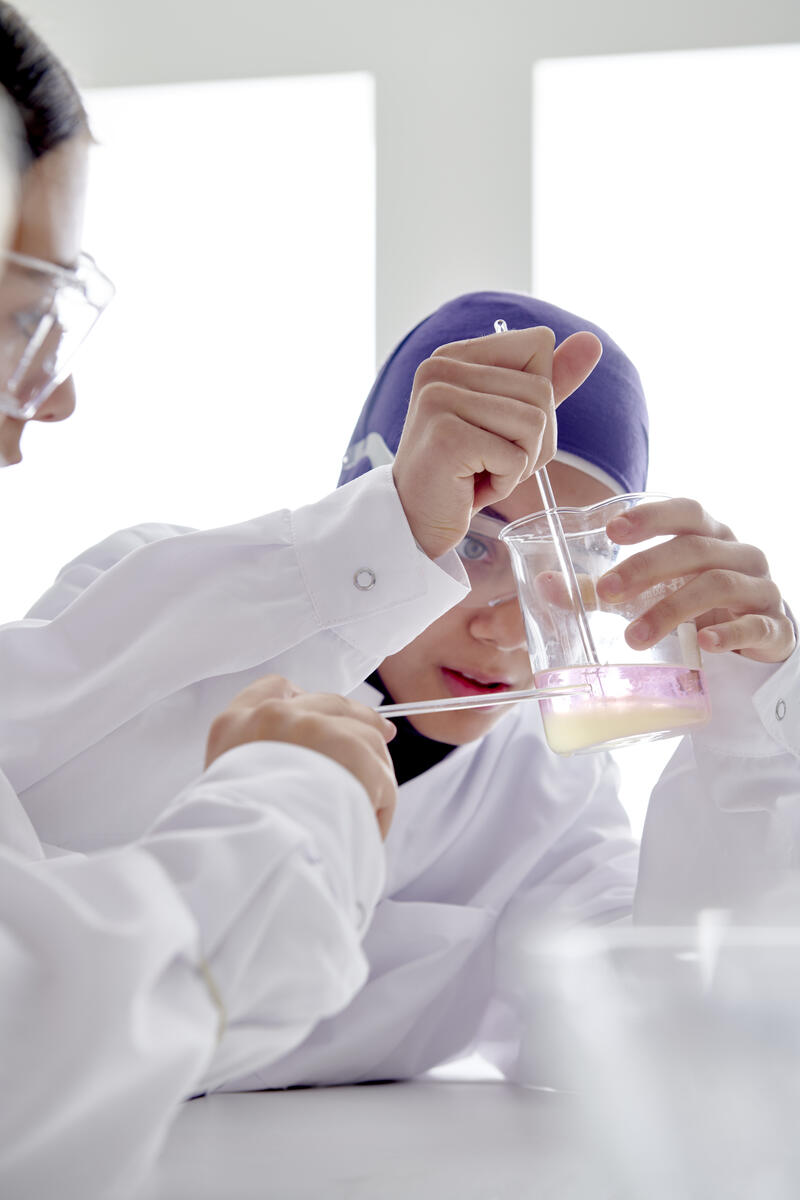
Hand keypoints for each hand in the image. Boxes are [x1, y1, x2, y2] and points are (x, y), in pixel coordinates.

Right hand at [205, 675, 398, 837]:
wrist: (251, 857)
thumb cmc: (239, 835)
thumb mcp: (226, 792)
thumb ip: (257, 763)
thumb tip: (302, 766)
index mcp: (235, 725)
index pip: (273, 688)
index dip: (304, 698)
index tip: (325, 715)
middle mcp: (274, 717)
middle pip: (333, 704)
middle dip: (361, 720)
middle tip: (384, 734)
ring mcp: (314, 729)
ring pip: (366, 739)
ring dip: (372, 775)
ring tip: (364, 814)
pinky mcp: (353, 751)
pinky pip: (382, 777)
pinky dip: (381, 806)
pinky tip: (368, 830)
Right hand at [392, 325, 602, 559]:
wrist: (416, 521)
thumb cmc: (463, 472)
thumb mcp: (510, 420)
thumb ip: (548, 380)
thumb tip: (592, 341)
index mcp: (455, 355)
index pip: (538, 345)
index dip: (538, 397)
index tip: (499, 427)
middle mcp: (440, 368)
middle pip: (542, 389)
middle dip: (534, 439)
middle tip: (492, 461)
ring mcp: (439, 399)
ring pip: (535, 422)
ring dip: (521, 462)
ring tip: (483, 472)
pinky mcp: (447, 437)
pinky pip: (517, 457)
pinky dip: (506, 482)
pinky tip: (473, 487)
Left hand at [596, 498, 795, 664]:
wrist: (758, 636)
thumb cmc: (698, 602)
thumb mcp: (656, 590)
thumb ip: (606, 588)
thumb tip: (547, 585)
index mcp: (709, 535)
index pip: (685, 511)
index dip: (651, 516)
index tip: (613, 529)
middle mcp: (738, 553)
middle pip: (693, 549)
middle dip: (646, 568)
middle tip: (607, 593)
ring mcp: (760, 587)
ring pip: (719, 585)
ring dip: (672, 609)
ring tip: (634, 636)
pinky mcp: (774, 625)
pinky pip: (754, 624)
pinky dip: (729, 633)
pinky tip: (705, 644)